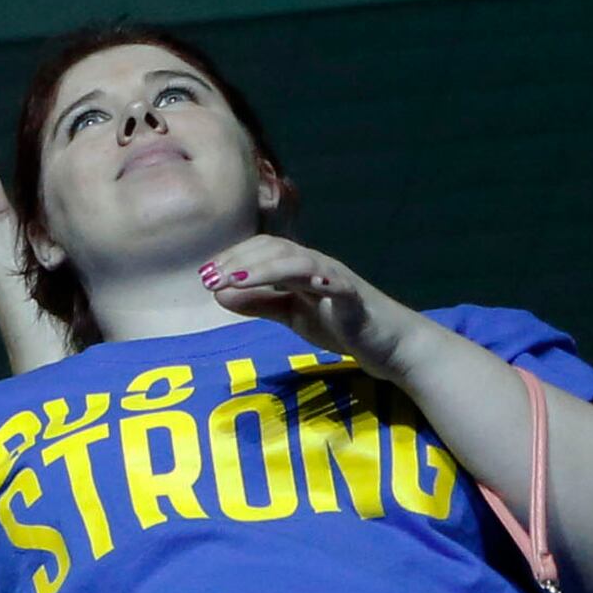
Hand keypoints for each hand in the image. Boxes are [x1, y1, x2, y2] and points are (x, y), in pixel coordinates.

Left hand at [200, 236, 411, 368]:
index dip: (234, 257)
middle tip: (209, 278)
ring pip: (301, 263)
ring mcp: (337, 280)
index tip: (205, 274)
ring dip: (265, 269)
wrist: (388, 342)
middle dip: (240, 261)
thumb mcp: (291, 314)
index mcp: (300, 269)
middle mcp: (318, 266)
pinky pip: (337, 286)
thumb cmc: (340, 324)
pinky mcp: (354, 299)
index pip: (264, 250)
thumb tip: (220, 294)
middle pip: (278, 250)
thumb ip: (260, 304)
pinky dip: (318, 282)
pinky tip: (301, 285)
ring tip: (234, 280)